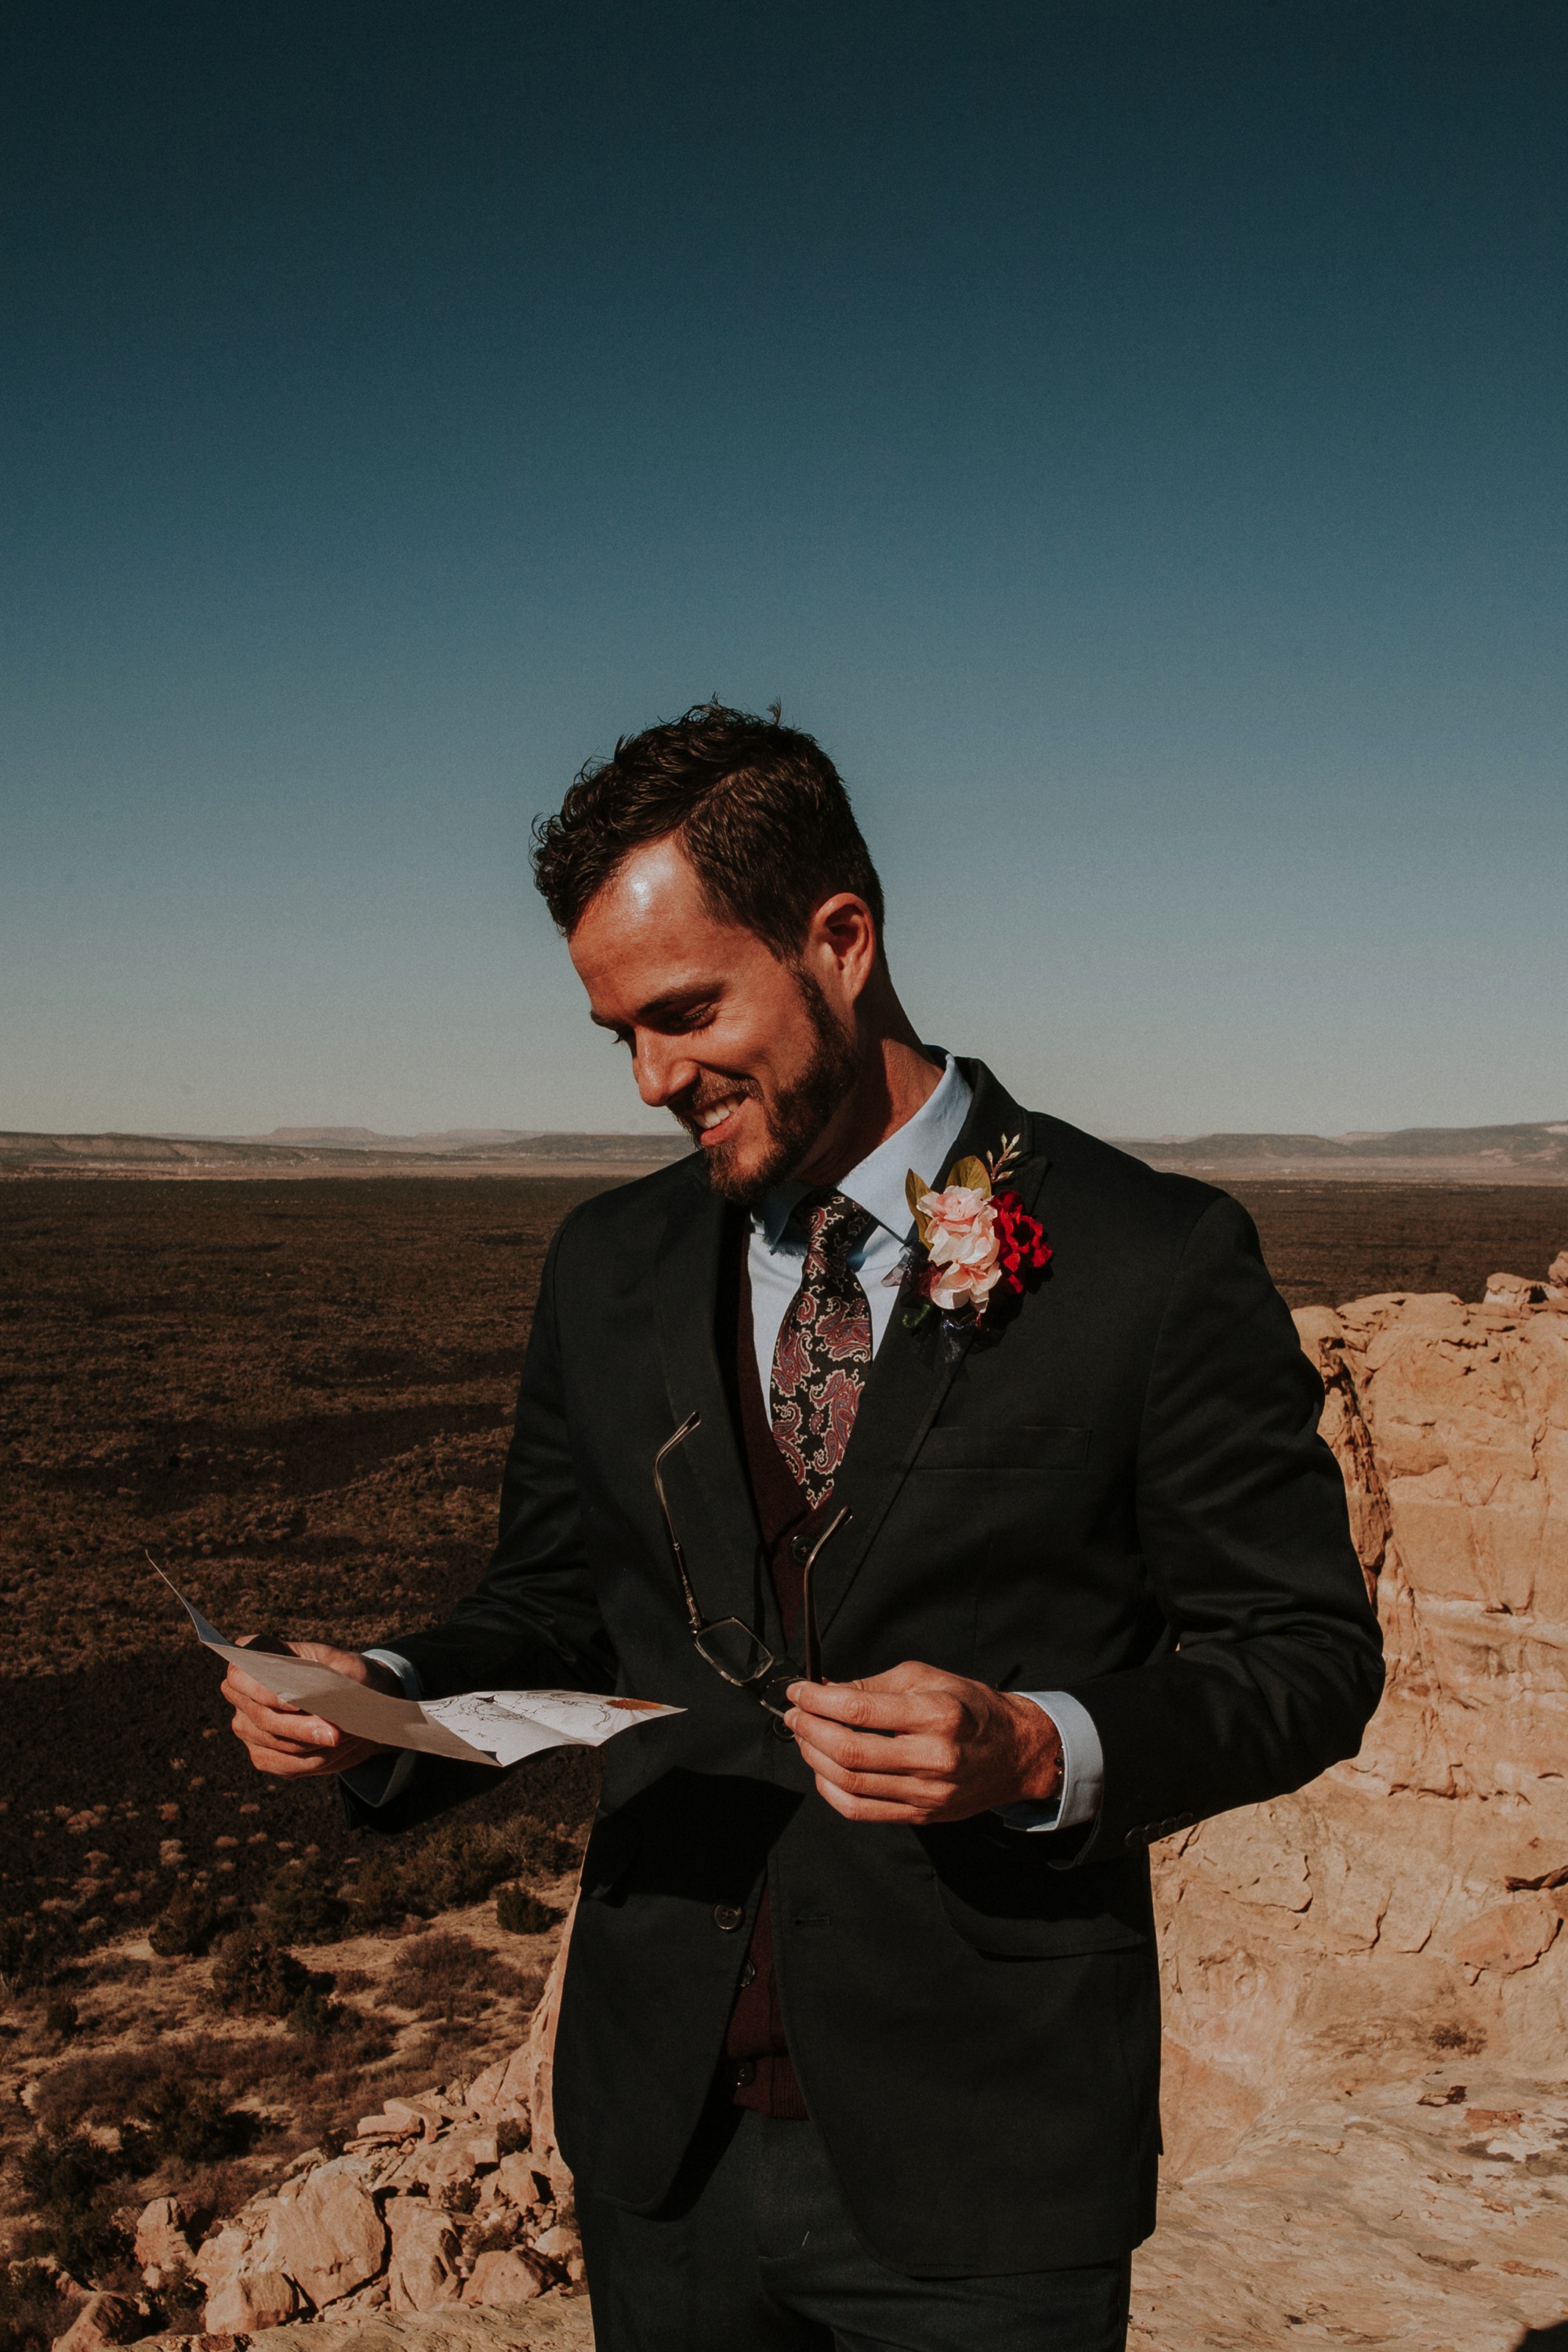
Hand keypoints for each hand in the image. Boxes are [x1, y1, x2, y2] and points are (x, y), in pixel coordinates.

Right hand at [222, 1640, 399, 1780]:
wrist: (352, 1703)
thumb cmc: (347, 1675)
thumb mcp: (351, 1666)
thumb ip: (340, 1677)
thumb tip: (327, 1700)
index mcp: (259, 1655)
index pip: (240, 1673)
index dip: (261, 1689)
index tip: (294, 1701)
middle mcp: (243, 1692)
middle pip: (262, 1715)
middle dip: (300, 1727)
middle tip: (335, 1733)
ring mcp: (248, 1725)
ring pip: (276, 1742)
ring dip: (313, 1743)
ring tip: (347, 1737)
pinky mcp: (263, 1755)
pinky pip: (285, 1764)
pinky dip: (315, 1759)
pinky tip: (337, 1749)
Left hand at [785, 1661, 1062, 1824]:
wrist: (1015, 1752)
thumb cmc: (972, 1708)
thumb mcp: (927, 1678)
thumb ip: (873, 1686)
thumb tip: (825, 1691)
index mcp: (936, 1715)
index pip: (860, 1711)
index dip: (818, 1701)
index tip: (799, 1692)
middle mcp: (932, 1758)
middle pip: (850, 1752)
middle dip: (809, 1731)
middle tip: (794, 1715)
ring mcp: (926, 1793)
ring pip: (850, 1784)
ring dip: (815, 1759)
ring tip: (805, 1738)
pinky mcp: (921, 1816)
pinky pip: (862, 1811)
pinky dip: (831, 1791)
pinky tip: (823, 1769)